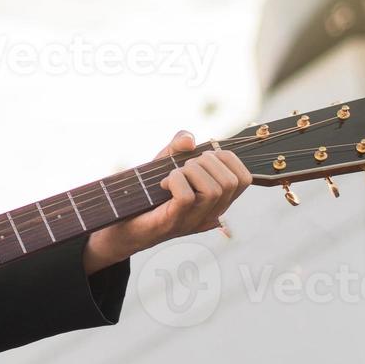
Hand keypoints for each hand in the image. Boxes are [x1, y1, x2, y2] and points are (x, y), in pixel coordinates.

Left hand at [83, 130, 250, 271]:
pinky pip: (187, 197)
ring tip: (173, 175)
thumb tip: (189, 139)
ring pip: (213, 190)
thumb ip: (178, 147)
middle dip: (206, 162)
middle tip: (183, 166)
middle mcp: (211, 213)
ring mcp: (194, 220)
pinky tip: (163, 184)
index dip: (228, 158)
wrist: (121, 224)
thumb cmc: (148, 194)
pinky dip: (175, 181)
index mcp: (217, 201)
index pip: (244, 179)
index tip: (203, 155)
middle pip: (230, 182)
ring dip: (190, 171)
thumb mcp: (165, 163)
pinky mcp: (174, 222)